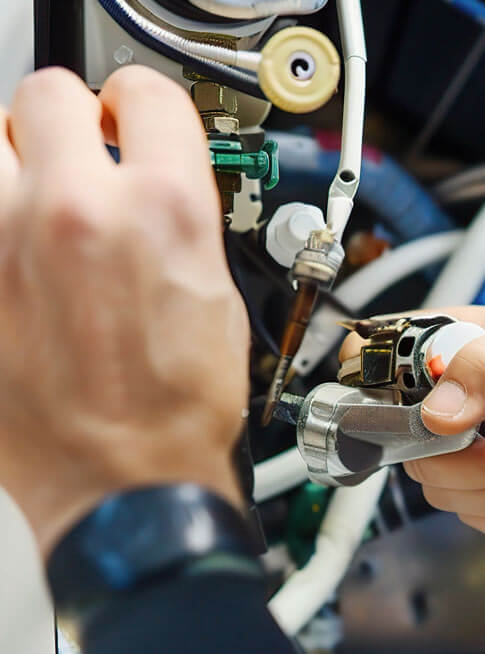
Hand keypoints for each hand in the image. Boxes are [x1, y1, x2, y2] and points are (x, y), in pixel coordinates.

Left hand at [0, 67, 249, 555]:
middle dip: (71, 121)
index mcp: (164, 210)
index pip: (145, 94)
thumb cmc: (178, 410)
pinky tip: (15, 254)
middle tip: (80, 155)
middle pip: (49, 93)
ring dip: (10, 157)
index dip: (141, 106)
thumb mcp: (218, 296)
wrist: (124, 484)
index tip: (132, 122)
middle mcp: (77, 210)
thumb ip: (180, 219)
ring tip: (31, 199)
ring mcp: (3, 242)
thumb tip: (153, 181)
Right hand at [344, 304, 484, 542]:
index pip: (378, 366)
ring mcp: (473, 453)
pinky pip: (483, 524)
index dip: (380, 397)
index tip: (427, 419)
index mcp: (453, 346)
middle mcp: (453, 402)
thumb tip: (434, 414)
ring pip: (447, 494)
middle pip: (411, 450)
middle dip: (484, 456)